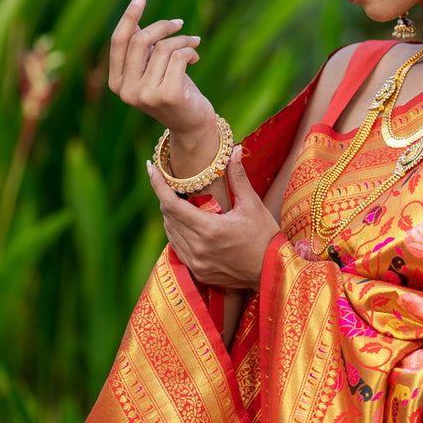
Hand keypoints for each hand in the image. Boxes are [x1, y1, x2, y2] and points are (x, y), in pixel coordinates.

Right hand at [109, 0, 214, 139]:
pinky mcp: (167, 95)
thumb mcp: (153, 68)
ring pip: (163, 47)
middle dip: (163, 26)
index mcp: (117, 82)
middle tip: (180, 24)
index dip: (129, 16)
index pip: (118, 41)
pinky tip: (196, 57)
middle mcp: (126, 91)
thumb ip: (141, 49)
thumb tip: (134, 19)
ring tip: (193, 45)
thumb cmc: (173, 90)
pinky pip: (179, 57)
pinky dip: (190, 51)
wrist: (192, 124)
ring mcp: (145, 95)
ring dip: (183, 40)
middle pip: (139, 40)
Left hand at [148, 146, 280, 289]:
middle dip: (165, 196)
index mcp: (210, 230)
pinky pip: (177, 248)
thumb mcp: (253, 205)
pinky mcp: (198, 272)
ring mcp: (196, 262)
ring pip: (170, 232)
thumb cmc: (265, 237)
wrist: (272, 272)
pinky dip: (177, 232)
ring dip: (170, 215)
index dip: (157, 184)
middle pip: (168, 216)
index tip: (150, 168)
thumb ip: (238, 178)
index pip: (171, 204)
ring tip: (180, 201)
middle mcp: (198, 248)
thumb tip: (235, 150)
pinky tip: (187, 223)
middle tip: (169, 181)